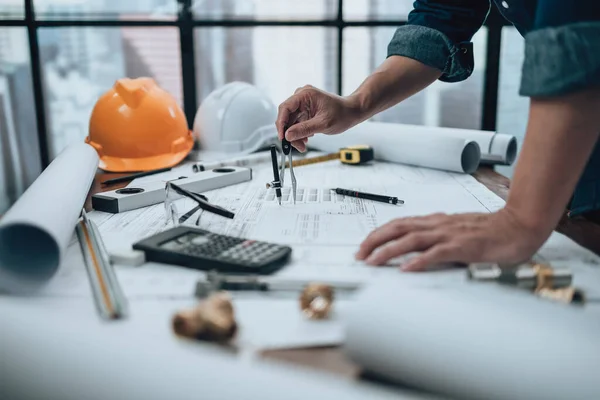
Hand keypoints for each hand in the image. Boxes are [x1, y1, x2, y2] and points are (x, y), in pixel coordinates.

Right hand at [275, 85, 363, 151]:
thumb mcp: (323, 124)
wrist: (351, 112)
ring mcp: (302, 104)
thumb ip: (304, 129)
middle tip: (295, 146)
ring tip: (303, 146)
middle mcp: (301, 97)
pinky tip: (306, 140)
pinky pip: (296, 124)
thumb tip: (287, 136)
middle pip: (286, 116)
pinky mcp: (304, 112)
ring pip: (290, 122)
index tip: (282, 137)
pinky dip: (299, 133)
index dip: (281, 123)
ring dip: (295, 135)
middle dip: (289, 133)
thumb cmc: (342, 113)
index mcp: (305, 94)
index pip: (285, 108)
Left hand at [354, 209, 548, 270]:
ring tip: (373, 261)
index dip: (379, 234)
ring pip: (411, 240)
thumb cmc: (489, 231)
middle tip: (359, 254)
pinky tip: (406, 268)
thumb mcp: (456, 232)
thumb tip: (416, 253)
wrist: (518, 226)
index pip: (399, 224)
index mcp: (435, 222)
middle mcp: (438, 225)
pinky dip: (419, 260)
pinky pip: (436, 253)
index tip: (365, 245)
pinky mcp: (462, 246)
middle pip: (398, 228)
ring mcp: (449, 234)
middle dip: (375, 240)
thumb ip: (437, 239)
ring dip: (389, 250)